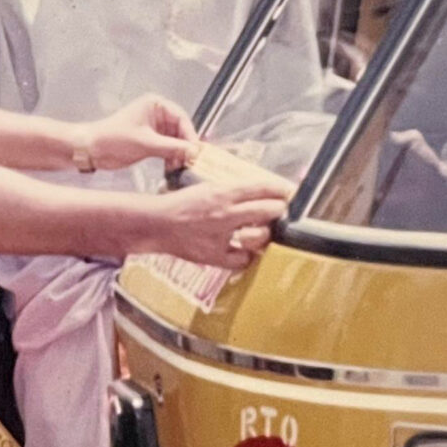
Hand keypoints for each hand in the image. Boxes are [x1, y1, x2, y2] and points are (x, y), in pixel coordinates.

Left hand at [82, 95, 198, 174]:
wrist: (91, 149)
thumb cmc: (114, 139)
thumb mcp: (146, 143)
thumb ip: (172, 147)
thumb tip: (194, 152)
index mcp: (155, 105)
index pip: (182, 118)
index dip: (190, 135)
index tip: (196, 152)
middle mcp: (157, 114)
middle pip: (181, 130)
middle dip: (184, 146)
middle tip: (191, 162)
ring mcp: (154, 128)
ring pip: (175, 141)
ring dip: (178, 154)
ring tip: (179, 167)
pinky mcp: (150, 141)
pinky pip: (167, 148)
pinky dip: (171, 158)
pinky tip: (171, 168)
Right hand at [136, 175, 290, 268]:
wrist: (157, 224)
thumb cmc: (180, 203)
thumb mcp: (207, 188)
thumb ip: (231, 191)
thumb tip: (257, 192)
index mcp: (221, 192)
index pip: (261, 187)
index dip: (280, 189)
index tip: (289, 190)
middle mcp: (225, 213)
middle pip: (267, 210)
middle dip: (279, 209)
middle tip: (281, 210)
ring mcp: (221, 236)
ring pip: (259, 236)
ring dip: (265, 233)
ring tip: (263, 230)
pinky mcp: (215, 255)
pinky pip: (242, 259)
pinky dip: (246, 255)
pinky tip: (245, 249)